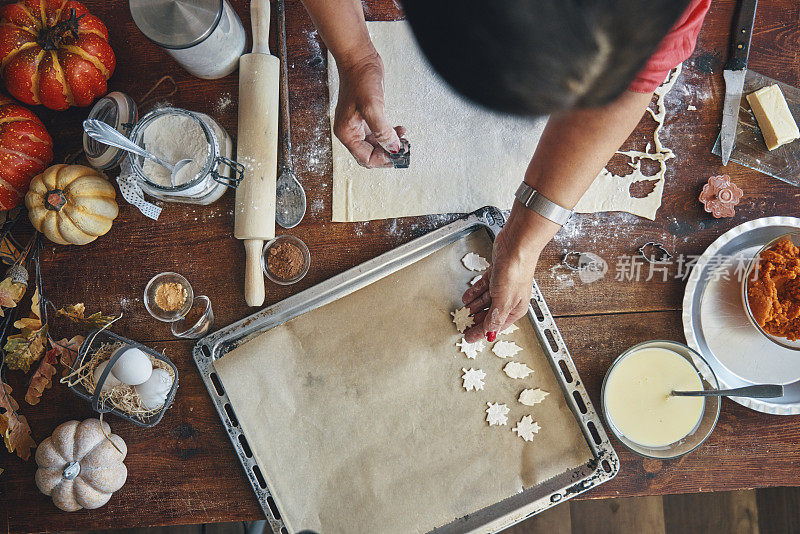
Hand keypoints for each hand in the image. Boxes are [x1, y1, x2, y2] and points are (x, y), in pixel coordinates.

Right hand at [333, 49, 404, 167]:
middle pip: (370, 154)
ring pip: (376, 145)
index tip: (399, 155)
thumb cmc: (360, 78)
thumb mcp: (372, 106)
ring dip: (390, 144)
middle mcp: (350, 131)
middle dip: (388, 153)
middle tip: (405, 149)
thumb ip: (382, 130)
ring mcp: (358, 124)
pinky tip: (399, 130)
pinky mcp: (365, 117)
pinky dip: (389, 134)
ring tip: (404, 140)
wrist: (358, 58)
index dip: (383, 159)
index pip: (366, 158)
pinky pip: (378, 134)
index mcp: (347, 132)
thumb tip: (393, 147)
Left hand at [461, 214, 548, 342]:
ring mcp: (503, 286)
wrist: (516, 245)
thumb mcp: (503, 300)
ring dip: (473, 306)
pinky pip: (483, 287)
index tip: (469, 337)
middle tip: (463, 324)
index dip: (482, 332)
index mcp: (516, 308)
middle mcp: (510, 298)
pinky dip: (474, 292)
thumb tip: (489, 332)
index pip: (496, 325)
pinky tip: (466, 297)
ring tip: (463, 311)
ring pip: (485, 300)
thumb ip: (495, 318)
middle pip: (489, 313)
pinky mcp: (496, 274)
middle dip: (476, 319)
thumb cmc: (516, 271)